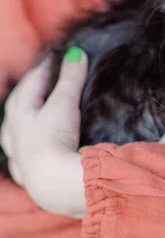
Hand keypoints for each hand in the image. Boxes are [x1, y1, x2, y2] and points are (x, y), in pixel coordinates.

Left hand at [0, 48, 86, 218]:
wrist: (54, 184)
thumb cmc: (55, 138)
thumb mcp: (65, 103)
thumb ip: (71, 78)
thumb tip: (77, 53)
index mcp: (18, 112)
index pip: (32, 81)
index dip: (47, 67)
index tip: (60, 56)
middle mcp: (13, 133)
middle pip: (20, 104)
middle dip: (33, 89)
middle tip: (48, 77)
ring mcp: (18, 154)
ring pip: (16, 131)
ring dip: (27, 118)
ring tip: (37, 110)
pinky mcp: (29, 174)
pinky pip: (24, 154)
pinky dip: (31, 145)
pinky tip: (35, 148)